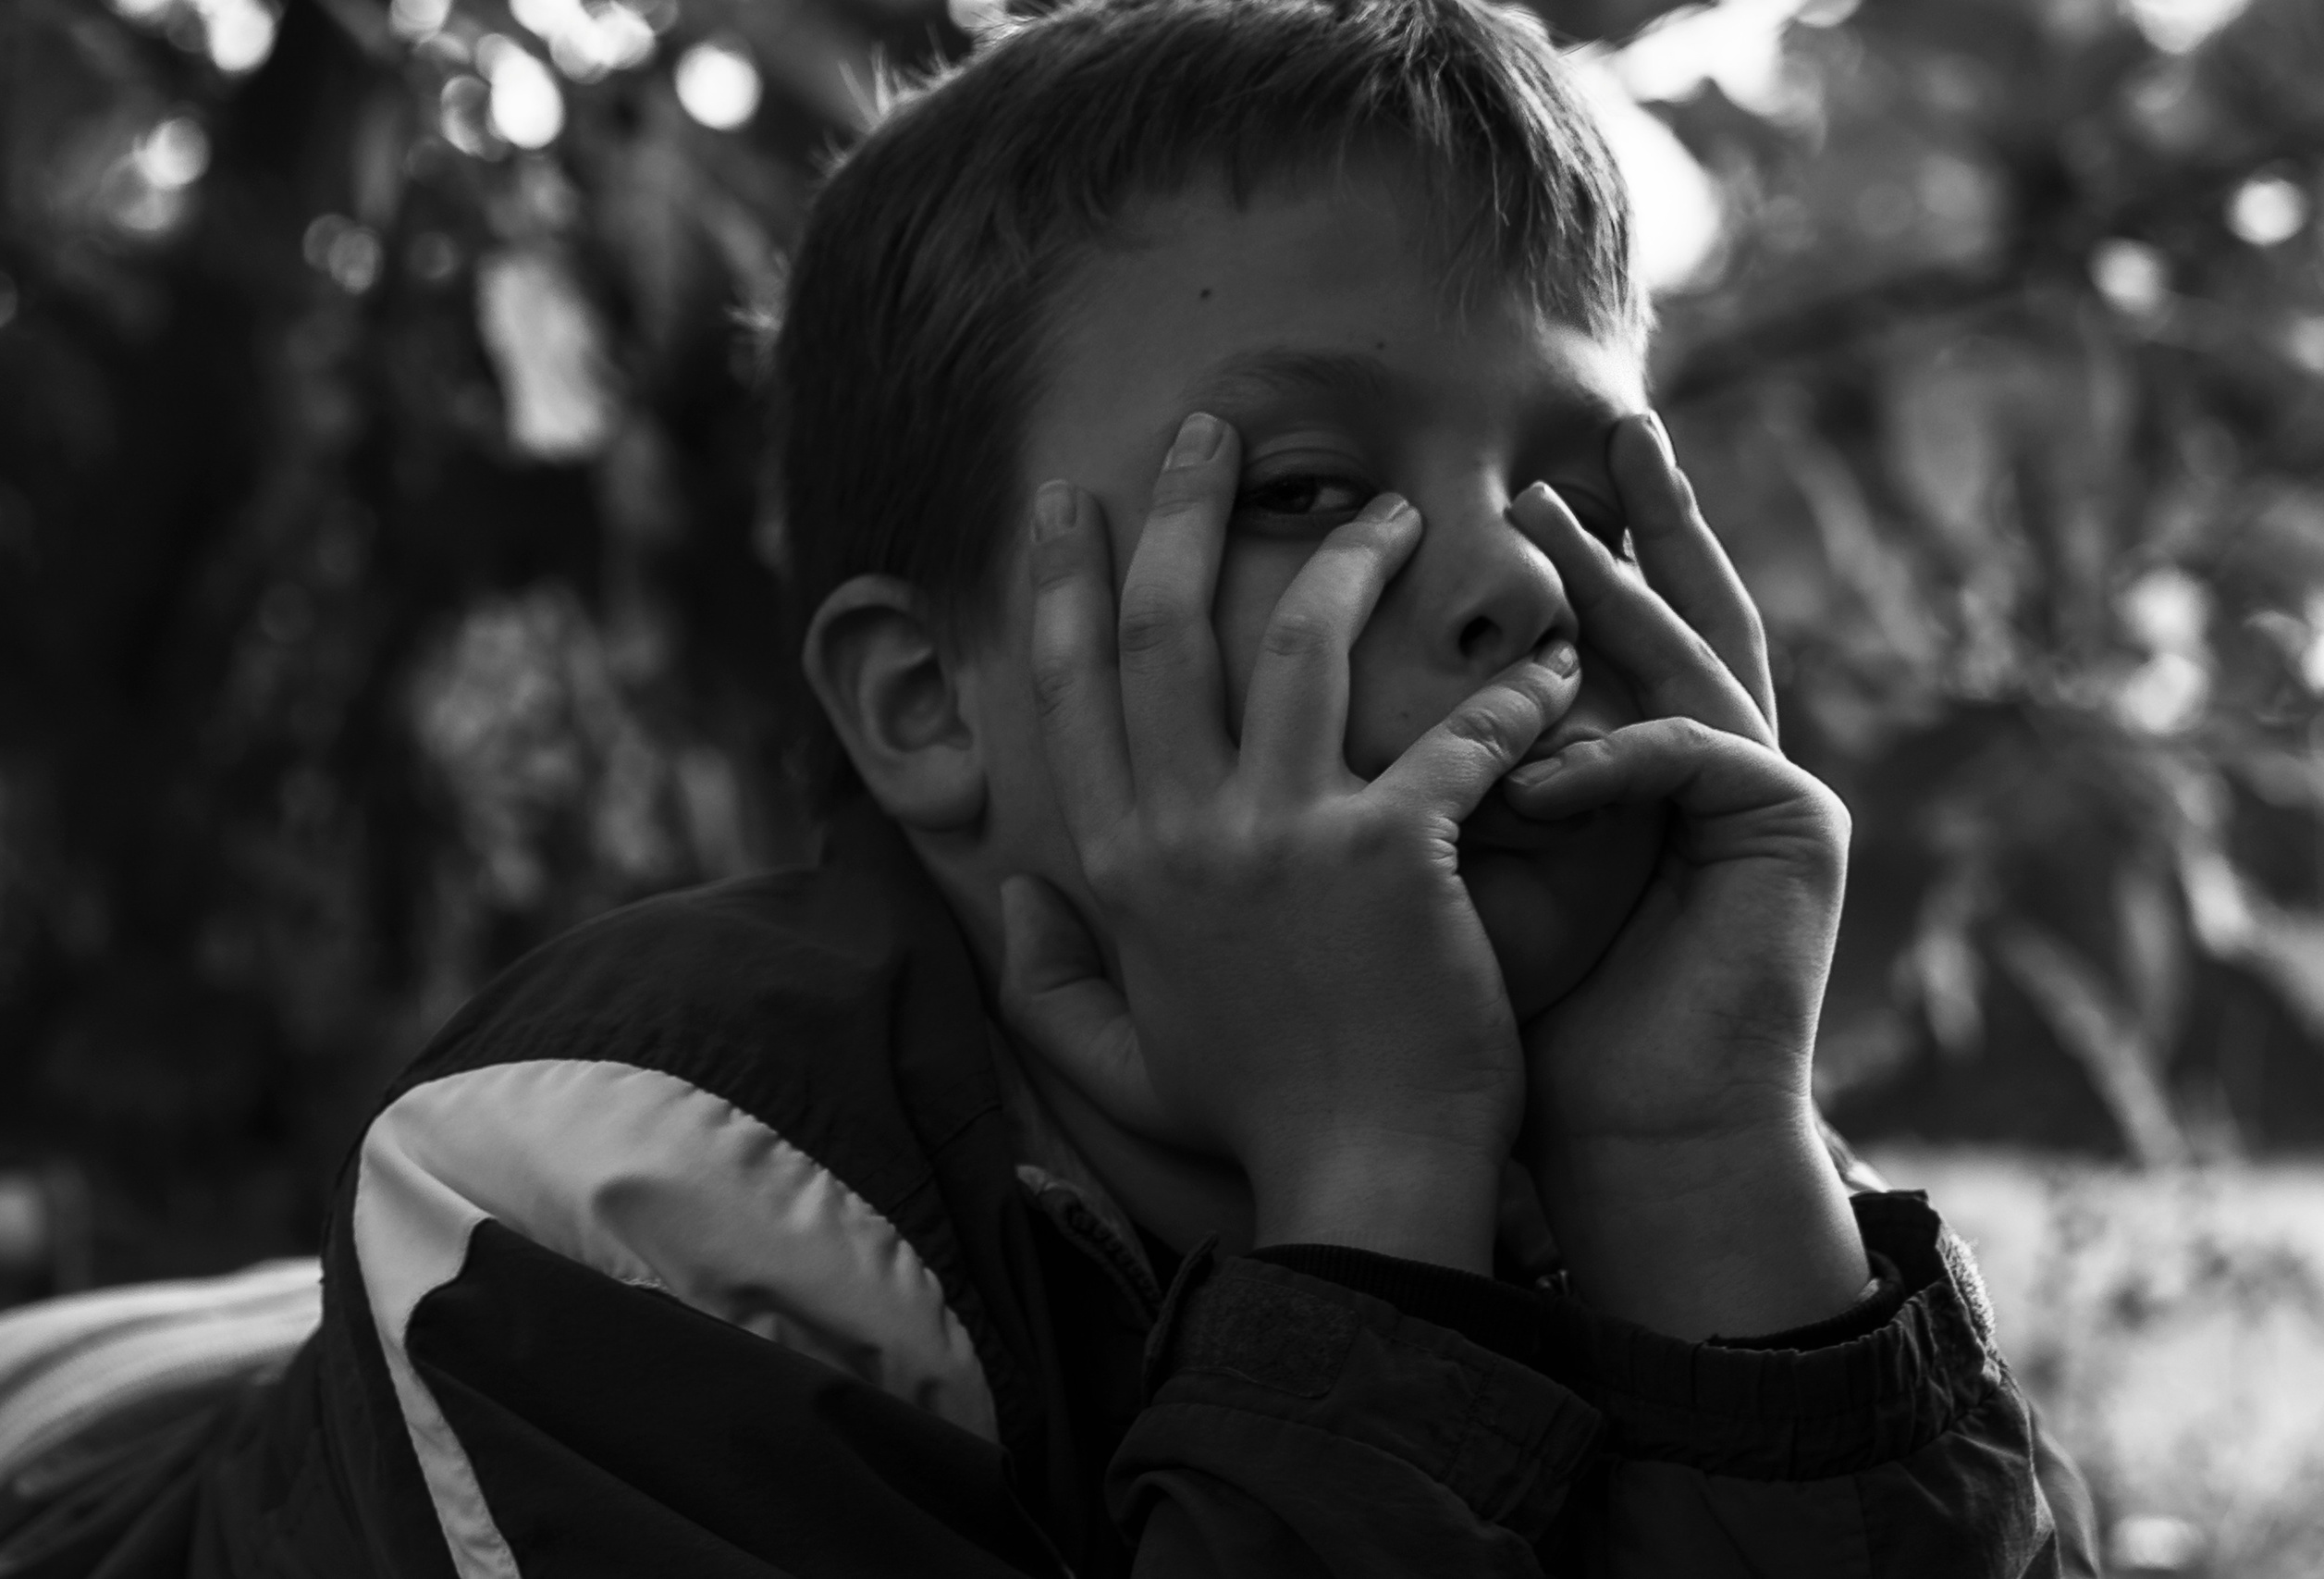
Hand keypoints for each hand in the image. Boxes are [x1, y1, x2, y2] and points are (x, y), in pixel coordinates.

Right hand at [998, 413, 1581, 1273]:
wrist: (1363, 1189)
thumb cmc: (1255, 1120)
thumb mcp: (1119, 1058)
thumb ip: (1043, 982)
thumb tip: (1008, 896)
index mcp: (1116, 869)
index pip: (1069, 694)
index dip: (1061, 586)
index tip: (1065, 501)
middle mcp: (1180, 836)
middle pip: (1164, 632)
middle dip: (1181, 510)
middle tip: (1214, 425)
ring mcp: (1280, 840)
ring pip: (1303, 641)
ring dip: (1350, 555)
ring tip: (1394, 507)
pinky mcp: (1391, 857)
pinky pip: (1453, 731)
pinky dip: (1508, 692)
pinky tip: (1548, 664)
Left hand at [1503, 414, 1867, 1337]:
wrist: (1634, 1144)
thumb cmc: (1526, 1032)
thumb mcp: (1461, 889)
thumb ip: (1429, 796)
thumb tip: (1317, 719)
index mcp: (1639, 774)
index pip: (1611, 644)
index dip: (1584, 562)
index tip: (1530, 484)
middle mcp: (1712, 765)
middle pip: (1682, 613)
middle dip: (1647, 521)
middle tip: (1613, 426)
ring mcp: (1764, 791)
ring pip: (1691, 657)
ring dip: (1620, 588)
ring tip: (1548, 519)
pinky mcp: (1794, 828)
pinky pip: (1693, 751)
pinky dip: (1610, 754)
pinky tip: (1532, 779)